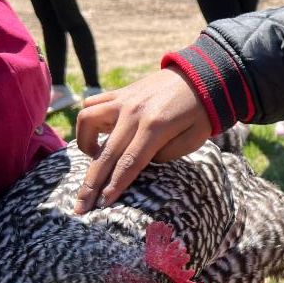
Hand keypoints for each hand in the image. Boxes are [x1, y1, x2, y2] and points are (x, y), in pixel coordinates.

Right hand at [74, 68, 212, 212]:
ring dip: (85, 144)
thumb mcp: (194, 139)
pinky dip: (88, 122)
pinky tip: (98, 135)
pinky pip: (92, 105)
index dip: (115, 186)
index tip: (102, 205)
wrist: (202, 75)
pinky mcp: (120, 92)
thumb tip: (138, 164)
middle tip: (81, 207)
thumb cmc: (201, 112)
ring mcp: (123, 99)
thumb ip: (165, 155)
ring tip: (95, 159)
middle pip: (106, 153)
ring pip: (87, 121)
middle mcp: (133, 112)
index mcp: (155, 126)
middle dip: (92, 184)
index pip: (129, 163)